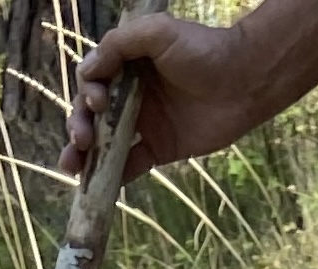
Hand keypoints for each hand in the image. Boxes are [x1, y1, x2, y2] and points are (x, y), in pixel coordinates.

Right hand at [60, 13, 267, 178]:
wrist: (245, 81)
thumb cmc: (204, 50)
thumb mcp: (158, 33)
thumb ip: (120, 44)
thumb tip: (86, 70)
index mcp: (127, 65)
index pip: (92, 81)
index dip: (87, 94)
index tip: (97, 102)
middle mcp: (131, 95)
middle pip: (92, 115)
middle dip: (79, 127)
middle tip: (81, 141)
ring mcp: (144, 124)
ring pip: (105, 143)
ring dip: (86, 157)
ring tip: (72, 169)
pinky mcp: (159, 149)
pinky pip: (130, 165)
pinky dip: (114, 177)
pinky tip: (99, 186)